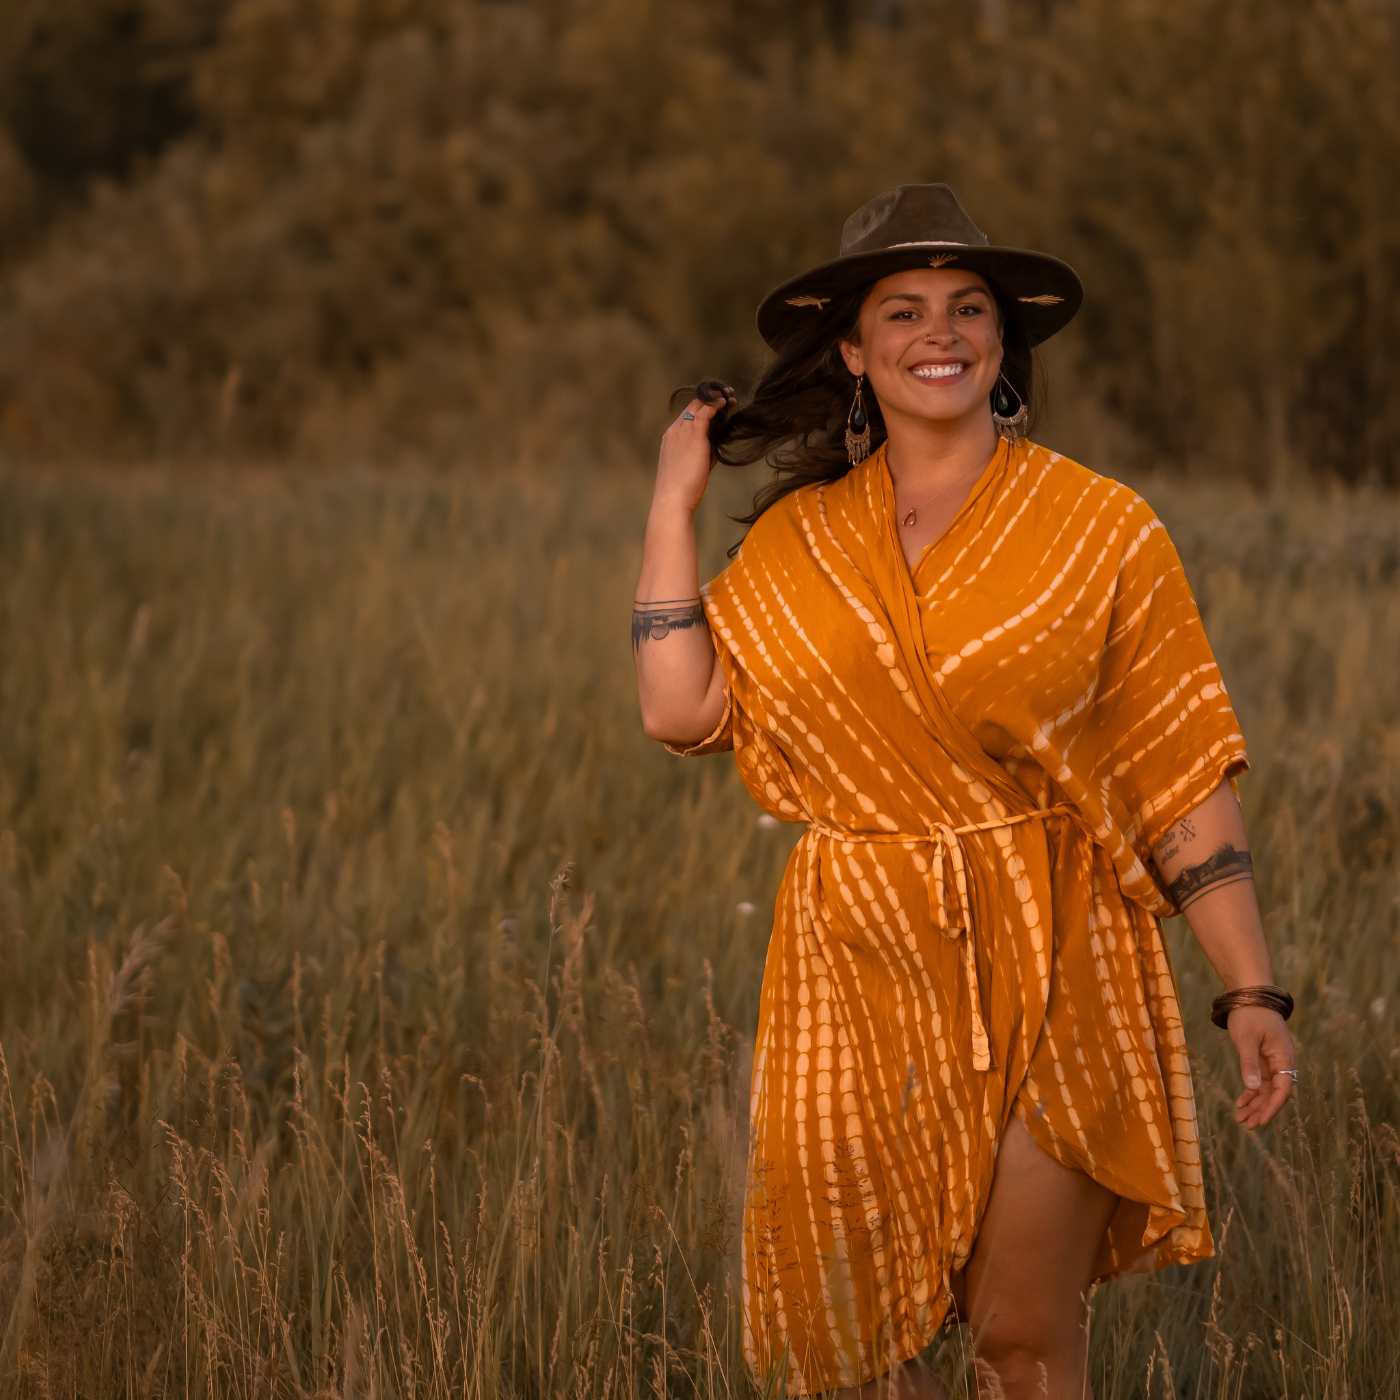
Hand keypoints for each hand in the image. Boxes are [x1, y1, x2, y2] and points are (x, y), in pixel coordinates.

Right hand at [652, 385, 734, 516]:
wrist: (672, 498)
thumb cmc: (682, 489)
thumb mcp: (692, 466)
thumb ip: (703, 453)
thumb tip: (716, 446)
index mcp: (670, 438)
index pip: (686, 415)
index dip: (702, 407)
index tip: (715, 405)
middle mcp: (675, 430)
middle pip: (692, 406)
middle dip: (709, 398)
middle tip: (726, 396)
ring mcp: (683, 431)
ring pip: (699, 406)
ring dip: (715, 399)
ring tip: (729, 396)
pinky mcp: (694, 436)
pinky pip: (705, 412)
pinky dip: (716, 405)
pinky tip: (726, 402)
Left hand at [1228, 1006, 1294, 1128]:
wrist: (1250, 996)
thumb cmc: (1250, 1014)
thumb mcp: (1247, 1039)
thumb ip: (1250, 1063)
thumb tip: (1253, 1088)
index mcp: (1284, 1057)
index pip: (1283, 1088)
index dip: (1272, 1106)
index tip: (1261, 1120)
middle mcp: (1282, 1062)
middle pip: (1275, 1092)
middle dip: (1261, 1110)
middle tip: (1247, 1125)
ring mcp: (1273, 1061)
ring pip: (1266, 1089)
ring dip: (1255, 1104)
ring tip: (1241, 1119)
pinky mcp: (1263, 1059)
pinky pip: (1260, 1081)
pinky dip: (1251, 1092)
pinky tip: (1241, 1103)